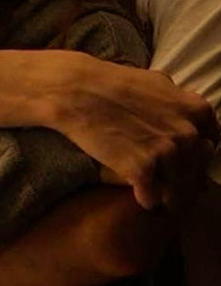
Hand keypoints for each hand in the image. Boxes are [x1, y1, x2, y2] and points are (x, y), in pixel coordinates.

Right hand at [33, 51, 218, 209]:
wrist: (78, 93)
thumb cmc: (111, 84)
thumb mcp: (156, 84)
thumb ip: (176, 104)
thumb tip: (183, 116)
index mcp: (195, 110)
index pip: (209, 145)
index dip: (196, 157)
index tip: (184, 165)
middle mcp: (186, 133)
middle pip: (195, 170)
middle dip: (183, 179)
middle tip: (170, 187)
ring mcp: (165, 152)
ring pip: (177, 188)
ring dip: (168, 196)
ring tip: (158, 199)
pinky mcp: (141, 169)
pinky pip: (152, 197)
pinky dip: (147, 201)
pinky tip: (141, 199)